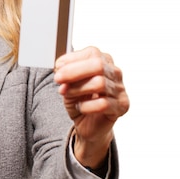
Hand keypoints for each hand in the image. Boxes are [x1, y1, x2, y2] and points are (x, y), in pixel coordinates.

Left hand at [54, 47, 128, 167]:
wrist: (90, 126)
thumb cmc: (81, 101)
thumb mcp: (69, 86)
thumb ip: (66, 77)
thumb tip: (61, 71)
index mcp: (104, 62)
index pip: (93, 53)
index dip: (73, 58)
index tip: (58, 67)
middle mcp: (115, 73)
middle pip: (98, 65)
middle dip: (74, 71)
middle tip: (58, 79)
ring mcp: (120, 90)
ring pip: (100, 83)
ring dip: (77, 89)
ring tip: (67, 95)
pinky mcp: (122, 106)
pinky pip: (103, 104)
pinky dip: (86, 106)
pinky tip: (80, 107)